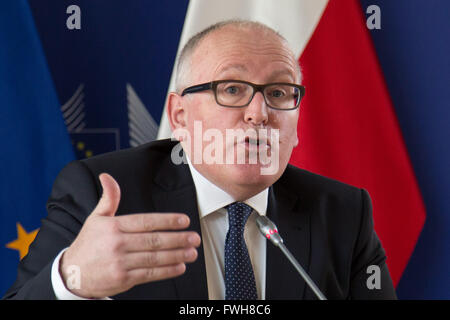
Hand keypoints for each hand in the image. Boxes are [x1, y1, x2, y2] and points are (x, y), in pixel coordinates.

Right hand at [59, 173, 200, 297]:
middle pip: (153, 240)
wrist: (72, 274)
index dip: (166, 221)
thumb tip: (107, 177)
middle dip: (177, 239)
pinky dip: (167, 271)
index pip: (145, 221)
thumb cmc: (88, 244)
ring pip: (154, 258)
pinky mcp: (123, 279)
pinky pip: (149, 274)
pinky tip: (180, 266)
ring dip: (176, 255)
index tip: (183, 221)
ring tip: (192, 252)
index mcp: (113, 227)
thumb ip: (108, 198)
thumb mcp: (95, 218)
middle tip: (194, 237)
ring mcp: (120, 263)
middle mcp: (117, 244)